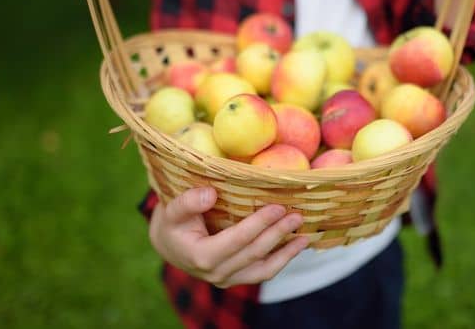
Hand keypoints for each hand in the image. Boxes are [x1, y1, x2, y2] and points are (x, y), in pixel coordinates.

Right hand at [149, 187, 309, 287]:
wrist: (170, 244)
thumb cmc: (172, 222)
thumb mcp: (171, 209)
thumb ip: (188, 202)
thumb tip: (211, 194)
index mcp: (201, 256)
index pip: (237, 239)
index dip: (259, 224)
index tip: (278, 207)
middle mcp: (216, 273)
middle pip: (254, 253)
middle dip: (278, 233)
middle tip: (297, 215)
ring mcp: (227, 279)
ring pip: (263, 269)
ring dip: (286, 252)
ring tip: (305, 236)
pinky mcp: (236, 279)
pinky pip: (262, 272)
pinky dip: (281, 260)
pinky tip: (296, 246)